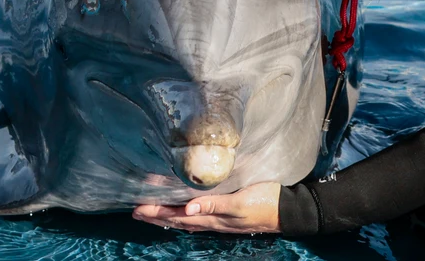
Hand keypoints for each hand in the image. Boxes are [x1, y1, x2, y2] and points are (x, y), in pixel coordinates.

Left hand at [132, 180, 279, 233]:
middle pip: (178, 219)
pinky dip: (184, 214)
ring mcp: (219, 220)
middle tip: (136, 211)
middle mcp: (212, 221)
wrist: (287, 211)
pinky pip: (198, 216)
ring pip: (186, 219)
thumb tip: (188, 209)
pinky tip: (183, 212)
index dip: (157, 211)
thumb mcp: (240, 203)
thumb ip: (215, 204)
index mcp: (213, 218)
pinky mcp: (227, 214)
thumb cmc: (265, 203)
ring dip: (167, 215)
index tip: (138, 207)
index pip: (178, 215)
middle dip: (156, 215)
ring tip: (152, 212)